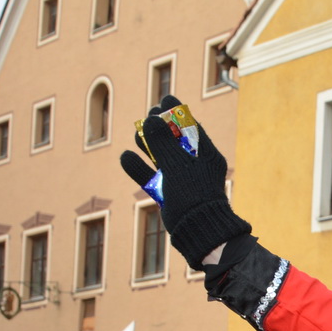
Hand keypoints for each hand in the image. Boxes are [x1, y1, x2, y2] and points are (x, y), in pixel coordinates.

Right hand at [118, 95, 250, 267]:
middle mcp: (192, 164)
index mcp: (205, 154)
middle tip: (148, 115)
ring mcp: (179, 179)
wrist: (197, 231)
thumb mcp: (177, 164)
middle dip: (158, 126)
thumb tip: (150, 117)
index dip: (176, 112)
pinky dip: (138, 168)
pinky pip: (150, 177)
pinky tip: (126, 157)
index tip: (164, 99)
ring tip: (136, 135)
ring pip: (159, 156)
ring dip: (147, 145)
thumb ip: (163, 140)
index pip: (190, 126)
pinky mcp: (167, 194)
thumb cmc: (193, 195)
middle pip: (172, 139)